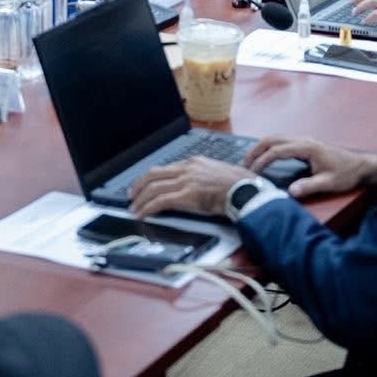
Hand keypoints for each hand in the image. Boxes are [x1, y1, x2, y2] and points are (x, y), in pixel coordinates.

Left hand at [128, 155, 252, 217]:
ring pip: (154, 187)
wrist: (245, 190)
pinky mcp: (187, 195)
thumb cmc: (237, 185)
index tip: (142, 185)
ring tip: (134, 209)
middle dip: (138, 186)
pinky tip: (143, 214)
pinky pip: (161, 201)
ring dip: (140, 199)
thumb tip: (193, 187)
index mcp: (193, 162)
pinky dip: (148, 208)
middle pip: (153, 174)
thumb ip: (201, 177)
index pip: (165, 168)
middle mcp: (187, 168)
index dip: (149, 178)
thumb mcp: (216, 173)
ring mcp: (186, 180)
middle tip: (131, 196)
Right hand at [246, 136, 376, 198]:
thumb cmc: (346, 173)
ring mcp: (303, 141)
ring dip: (261, 147)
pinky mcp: (304, 145)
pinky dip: (269, 148)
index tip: (253, 172)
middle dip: (256, 150)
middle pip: (272, 139)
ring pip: (276, 138)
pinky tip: (265, 158)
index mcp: (307, 147)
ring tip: (250, 162)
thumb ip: (309, 186)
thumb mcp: (329, 183)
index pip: (277, 150)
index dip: (263, 160)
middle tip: (244, 164)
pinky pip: (281, 142)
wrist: (360, 166)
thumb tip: (290, 193)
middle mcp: (303, 140)